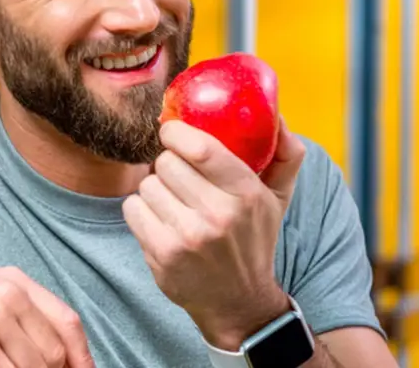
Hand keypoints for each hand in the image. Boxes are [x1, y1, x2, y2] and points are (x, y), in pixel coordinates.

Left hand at [122, 118, 306, 350]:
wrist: (237, 302)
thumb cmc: (253, 240)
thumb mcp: (277, 199)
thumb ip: (286, 155)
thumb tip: (279, 117)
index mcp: (247, 194)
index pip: (201, 148)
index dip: (177, 132)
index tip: (171, 131)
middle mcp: (218, 215)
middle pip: (167, 163)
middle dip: (168, 164)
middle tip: (178, 177)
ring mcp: (188, 237)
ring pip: (147, 185)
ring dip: (154, 190)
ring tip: (173, 204)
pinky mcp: (163, 254)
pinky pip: (132, 209)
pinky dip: (141, 211)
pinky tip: (159, 221)